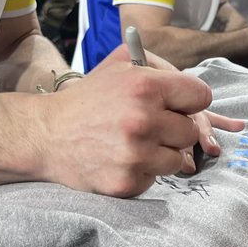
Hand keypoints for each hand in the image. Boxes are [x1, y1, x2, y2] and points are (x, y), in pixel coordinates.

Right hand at [41, 46, 242, 194]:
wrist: (47, 135)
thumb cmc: (88, 98)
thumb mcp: (120, 64)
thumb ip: (160, 66)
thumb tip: (194, 89)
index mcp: (144, 86)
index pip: (201, 96)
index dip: (188, 100)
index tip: (176, 105)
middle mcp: (143, 120)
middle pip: (191, 131)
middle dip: (173, 128)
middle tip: (149, 125)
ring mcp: (135, 155)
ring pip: (178, 159)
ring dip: (160, 153)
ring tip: (133, 143)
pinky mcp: (127, 182)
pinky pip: (156, 178)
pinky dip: (143, 171)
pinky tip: (120, 159)